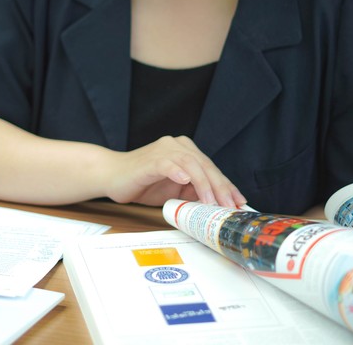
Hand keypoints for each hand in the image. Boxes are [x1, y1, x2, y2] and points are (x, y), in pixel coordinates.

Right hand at [103, 135, 245, 207]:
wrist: (112, 175)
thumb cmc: (143, 182)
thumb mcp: (174, 190)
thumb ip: (193, 192)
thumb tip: (216, 205)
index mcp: (186, 150)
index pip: (211, 168)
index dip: (226, 185)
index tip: (239, 202)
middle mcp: (177, 145)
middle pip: (205, 165)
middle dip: (220, 187)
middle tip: (229, 206)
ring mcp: (164, 150)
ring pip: (190, 164)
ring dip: (203, 184)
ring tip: (211, 202)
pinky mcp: (151, 159)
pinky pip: (167, 164)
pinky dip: (177, 172)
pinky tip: (184, 181)